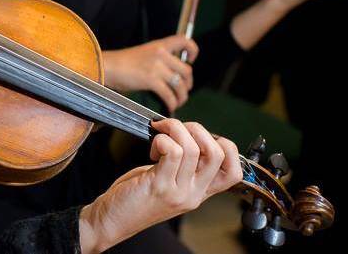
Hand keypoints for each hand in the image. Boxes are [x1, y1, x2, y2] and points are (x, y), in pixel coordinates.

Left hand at [78, 119, 241, 253]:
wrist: (112, 220)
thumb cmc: (137, 196)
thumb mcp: (169, 182)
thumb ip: (184, 166)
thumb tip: (189, 135)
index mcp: (200, 192)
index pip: (234, 171)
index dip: (225, 146)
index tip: (198, 137)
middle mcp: (194, 194)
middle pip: (219, 153)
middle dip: (198, 129)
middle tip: (175, 128)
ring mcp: (178, 191)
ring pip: (193, 148)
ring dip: (174, 129)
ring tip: (159, 134)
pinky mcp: (159, 186)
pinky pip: (172, 151)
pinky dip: (162, 139)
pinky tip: (152, 147)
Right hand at [102, 36, 198, 111]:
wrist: (107, 66)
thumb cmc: (122, 63)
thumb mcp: (143, 53)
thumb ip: (158, 59)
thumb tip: (172, 73)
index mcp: (159, 45)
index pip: (183, 40)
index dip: (192, 50)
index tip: (190, 60)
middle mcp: (160, 54)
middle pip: (186, 70)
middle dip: (188, 84)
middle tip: (184, 90)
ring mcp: (156, 67)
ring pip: (180, 84)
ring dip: (182, 96)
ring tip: (178, 102)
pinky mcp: (151, 80)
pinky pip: (169, 94)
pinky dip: (172, 103)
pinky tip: (169, 107)